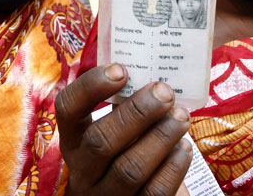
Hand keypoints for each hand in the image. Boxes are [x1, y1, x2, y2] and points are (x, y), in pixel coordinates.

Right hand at [56, 64, 191, 195]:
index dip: (91, 87)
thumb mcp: (113, 132)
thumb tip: (152, 74)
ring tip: (181, 117)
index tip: (121, 70)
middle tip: (164, 92)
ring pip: (130, 169)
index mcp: (73, 141)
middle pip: (101, 141)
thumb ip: (124, 109)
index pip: (68, 109)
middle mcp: (82, 171)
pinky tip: (184, 149)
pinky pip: (154, 191)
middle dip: (137, 113)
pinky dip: (173, 167)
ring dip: (160, 138)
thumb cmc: (125, 154)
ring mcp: (104, 195)